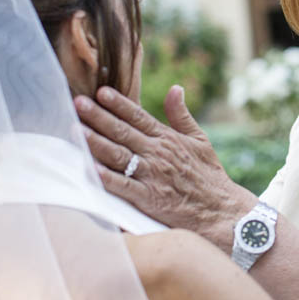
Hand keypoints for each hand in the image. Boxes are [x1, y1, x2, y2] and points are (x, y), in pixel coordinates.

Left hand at [75, 84, 251, 242]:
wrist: (222, 212)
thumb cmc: (210, 177)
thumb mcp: (200, 140)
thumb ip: (182, 115)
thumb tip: (175, 88)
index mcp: (168, 139)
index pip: (139, 117)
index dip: (119, 104)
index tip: (101, 91)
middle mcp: (158, 154)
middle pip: (123, 132)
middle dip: (99, 117)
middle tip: (78, 103)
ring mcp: (152, 176)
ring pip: (119, 155)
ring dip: (96, 142)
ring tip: (76, 130)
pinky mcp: (149, 199)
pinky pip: (124, 186)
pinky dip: (108, 178)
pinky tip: (91, 169)